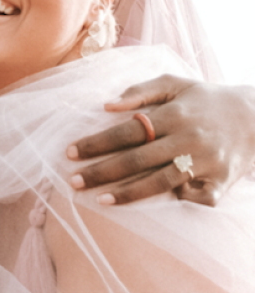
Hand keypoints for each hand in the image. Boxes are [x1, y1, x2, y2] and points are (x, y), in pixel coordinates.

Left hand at [68, 76, 254, 205]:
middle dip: (102, 171)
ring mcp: (206, 162)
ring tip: (100, 200)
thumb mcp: (176, 85)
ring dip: (129, 193)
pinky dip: (177, 200)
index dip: (96, 143)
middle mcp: (189, 138)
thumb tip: (106, 105)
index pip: (127, 131)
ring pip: (161, 182)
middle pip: (138, 159)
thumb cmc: (206, 100)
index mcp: (175, 114)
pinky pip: (196, 197)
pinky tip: (154, 207)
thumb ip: (140, 91)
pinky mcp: (222, 181)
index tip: (69, 153)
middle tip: (73, 182)